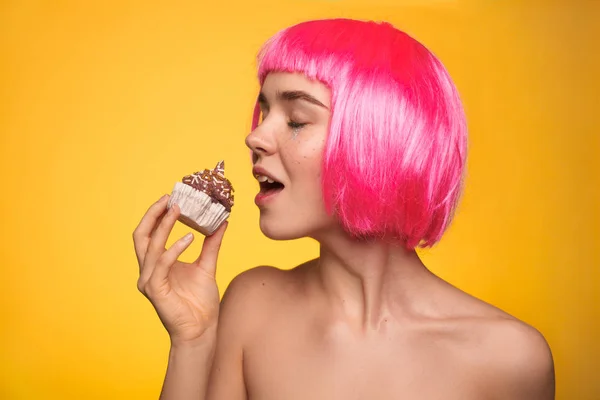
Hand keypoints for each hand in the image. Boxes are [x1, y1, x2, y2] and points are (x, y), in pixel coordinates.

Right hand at [133, 194, 227, 344]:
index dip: (156, 215)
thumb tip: (221, 222)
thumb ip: (211, 244)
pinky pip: (162, 265)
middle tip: (168, 198)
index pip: (149, 234)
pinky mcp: (155, 290)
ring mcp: (149, 281)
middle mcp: (149, 270)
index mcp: (157, 264)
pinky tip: (189, 238)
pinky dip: (174, 249)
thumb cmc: (200, 302)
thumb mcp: (207, 266)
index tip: (170, 197)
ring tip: (179, 210)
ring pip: (150, 247)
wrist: (201, 329)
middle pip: (141, 236)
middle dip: (152, 215)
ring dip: (164, 226)